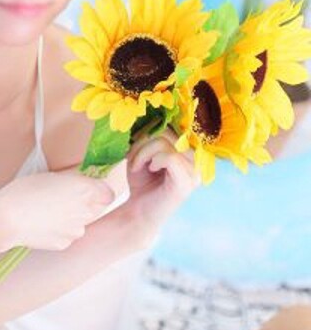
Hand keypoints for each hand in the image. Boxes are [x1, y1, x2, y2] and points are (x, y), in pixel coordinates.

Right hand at [0, 169, 116, 251]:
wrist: (7, 219)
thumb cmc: (25, 191)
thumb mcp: (51, 175)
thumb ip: (72, 180)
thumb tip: (81, 181)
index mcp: (86, 190)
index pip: (108, 192)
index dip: (98, 189)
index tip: (87, 185)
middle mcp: (86, 212)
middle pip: (96, 207)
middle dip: (85, 202)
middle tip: (63, 196)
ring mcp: (76, 230)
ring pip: (81, 222)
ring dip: (72, 217)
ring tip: (48, 210)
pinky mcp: (64, 244)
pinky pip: (67, 234)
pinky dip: (59, 229)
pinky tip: (42, 223)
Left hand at [117, 128, 200, 248]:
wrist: (137, 212)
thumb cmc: (141, 181)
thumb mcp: (144, 152)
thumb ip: (152, 134)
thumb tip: (151, 116)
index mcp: (189, 150)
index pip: (172, 124)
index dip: (149, 130)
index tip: (135, 144)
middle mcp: (197, 160)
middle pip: (167, 132)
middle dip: (142, 142)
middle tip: (132, 158)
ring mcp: (194, 172)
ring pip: (165, 143)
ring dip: (142, 152)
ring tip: (136, 166)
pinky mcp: (186, 183)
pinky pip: (170, 157)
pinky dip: (152, 160)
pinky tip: (149, 169)